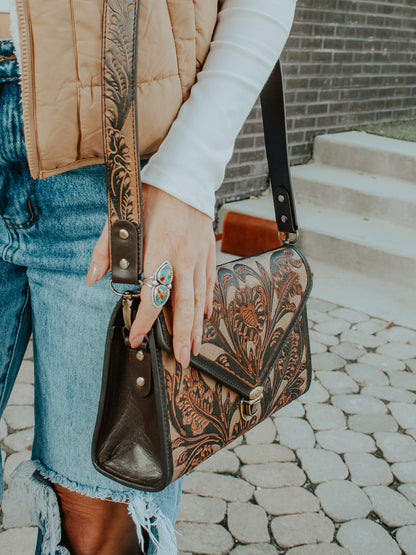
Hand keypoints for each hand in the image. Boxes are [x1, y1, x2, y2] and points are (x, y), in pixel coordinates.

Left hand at [86, 183, 215, 367]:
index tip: (138, 337)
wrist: (186, 176)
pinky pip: (209, 284)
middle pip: (184, 304)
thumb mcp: (121, 217)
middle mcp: (183, 257)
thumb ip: (105, 250)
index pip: (153, 294)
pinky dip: (206, 303)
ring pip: (200, 299)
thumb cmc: (153, 195)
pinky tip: (204, 317)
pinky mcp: (209, 253)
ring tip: (194, 348)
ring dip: (196, 326)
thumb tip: (93, 278)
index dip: (145, 320)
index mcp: (160, 249)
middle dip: (182, 335)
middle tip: (181, 359)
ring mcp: (199, 257)